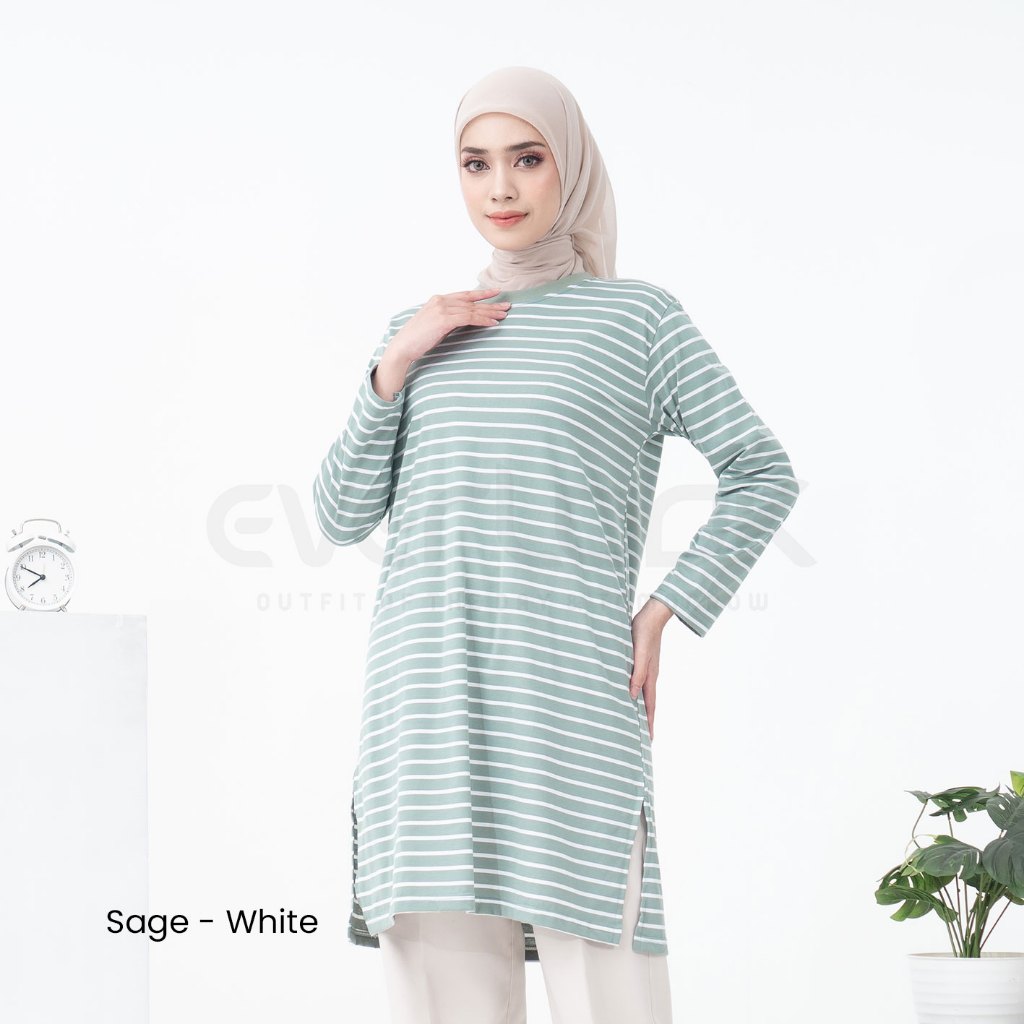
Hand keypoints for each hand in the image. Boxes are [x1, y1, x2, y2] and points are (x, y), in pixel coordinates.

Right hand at [372, 288, 510, 401]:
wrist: (403, 347)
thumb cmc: (417, 340)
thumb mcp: (434, 325)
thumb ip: (447, 319)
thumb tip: (463, 321)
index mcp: (438, 299)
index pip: (464, 295)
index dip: (481, 294)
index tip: (496, 293)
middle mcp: (441, 301)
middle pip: (471, 301)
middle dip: (490, 304)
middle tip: (507, 306)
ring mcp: (442, 309)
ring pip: (472, 309)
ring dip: (490, 313)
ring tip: (503, 315)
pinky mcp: (444, 319)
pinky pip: (469, 318)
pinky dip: (482, 320)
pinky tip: (493, 323)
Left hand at [628, 599, 672, 741]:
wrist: (651, 615)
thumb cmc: (643, 632)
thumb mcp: (639, 653)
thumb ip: (637, 673)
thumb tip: (632, 696)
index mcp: (650, 676)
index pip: (649, 705)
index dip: (648, 723)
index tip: (649, 740)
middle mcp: (650, 675)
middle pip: (648, 703)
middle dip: (646, 720)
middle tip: (644, 737)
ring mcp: (647, 669)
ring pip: (644, 693)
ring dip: (641, 708)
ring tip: (637, 720)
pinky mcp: (642, 661)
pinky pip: (639, 682)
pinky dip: (637, 693)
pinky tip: (631, 694)